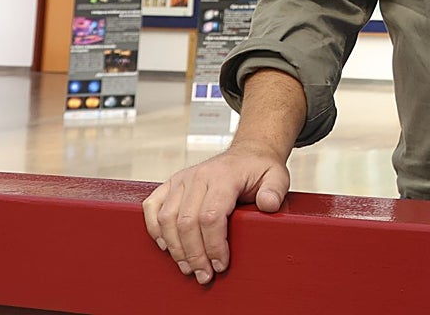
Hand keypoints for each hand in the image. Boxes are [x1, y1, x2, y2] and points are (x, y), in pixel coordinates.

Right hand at [142, 140, 290, 284]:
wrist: (247, 153)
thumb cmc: (260, 169)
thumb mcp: (277, 176)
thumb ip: (275, 190)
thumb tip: (268, 204)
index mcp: (224, 175)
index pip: (211, 216)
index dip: (214, 245)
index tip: (221, 264)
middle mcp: (199, 176)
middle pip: (187, 222)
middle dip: (195, 255)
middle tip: (204, 275)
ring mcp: (182, 179)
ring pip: (167, 219)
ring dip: (176, 248)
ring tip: (189, 268)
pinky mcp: (171, 183)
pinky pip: (152, 206)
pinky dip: (154, 229)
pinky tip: (167, 247)